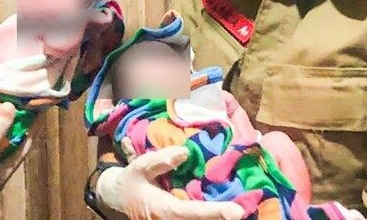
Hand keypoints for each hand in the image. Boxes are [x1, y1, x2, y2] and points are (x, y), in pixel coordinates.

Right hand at [96, 146, 245, 219]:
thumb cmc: (130, 184)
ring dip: (220, 214)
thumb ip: (160, 160)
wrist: (117, 201)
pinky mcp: (179, 219)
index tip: (238, 212)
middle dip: (225, 215)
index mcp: (165, 210)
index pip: (194, 212)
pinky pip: (197, 217)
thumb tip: (185, 152)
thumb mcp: (138, 168)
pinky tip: (227, 207)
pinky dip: (212, 213)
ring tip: (246, 203)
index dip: (216, 212)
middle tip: (249, 206)